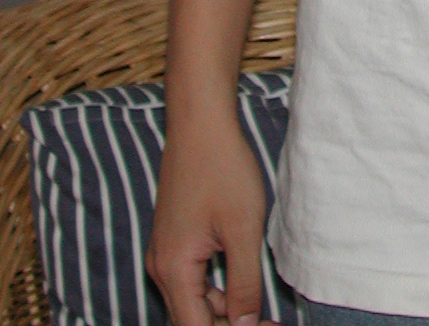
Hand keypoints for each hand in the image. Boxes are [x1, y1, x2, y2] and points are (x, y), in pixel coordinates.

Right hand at [146, 109, 266, 325]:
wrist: (200, 123)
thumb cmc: (222, 168)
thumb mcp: (243, 228)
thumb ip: (245, 283)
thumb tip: (245, 325)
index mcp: (173, 270)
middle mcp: (161, 267)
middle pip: (192, 318)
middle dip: (229, 323)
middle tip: (267, 321)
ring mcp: (164, 253)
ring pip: (192, 301)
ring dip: (224, 309)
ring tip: (261, 306)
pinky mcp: (173, 240)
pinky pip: (191, 280)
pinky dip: (216, 287)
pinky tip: (243, 279)